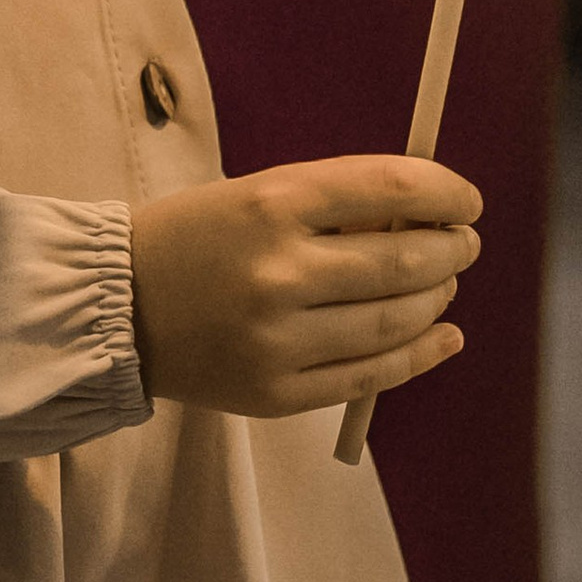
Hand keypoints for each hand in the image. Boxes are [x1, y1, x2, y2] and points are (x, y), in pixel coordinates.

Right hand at [131, 155, 480, 417]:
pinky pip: (369, 377)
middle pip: (403, 261)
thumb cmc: (194, 239)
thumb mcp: (255, 195)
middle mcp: (279, 272)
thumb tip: (424, 216)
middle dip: (450, 251)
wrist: (115, 309)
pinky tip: (445, 336)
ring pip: (394, 322)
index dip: (445, 193)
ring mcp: (278, 340)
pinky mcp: (276, 393)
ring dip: (435, 300)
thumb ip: (334, 203)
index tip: (467, 201)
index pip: (390, 189)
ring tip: (443, 286)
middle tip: (463, 245)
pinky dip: (419, 355)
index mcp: (271, 204)